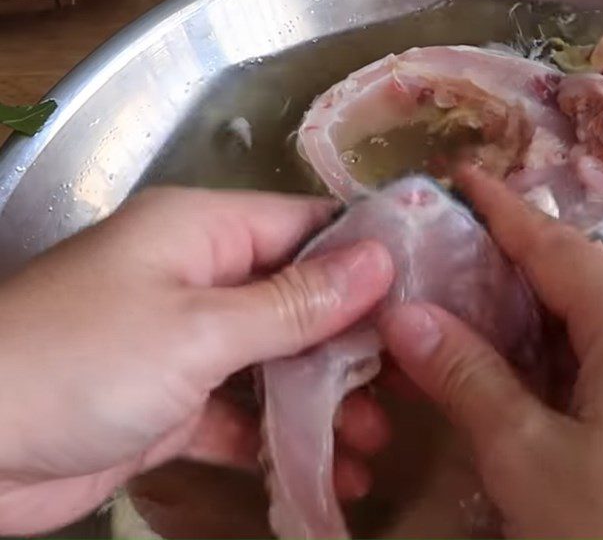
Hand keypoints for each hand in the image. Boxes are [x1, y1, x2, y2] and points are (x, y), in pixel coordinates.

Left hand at [0, 187, 393, 534]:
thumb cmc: (84, 359)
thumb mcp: (201, 327)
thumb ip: (295, 301)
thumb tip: (379, 261)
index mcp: (205, 231)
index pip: (305, 225)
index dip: (365, 255)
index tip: (425, 291)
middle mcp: (200, 275)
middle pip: (297, 296)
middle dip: (352, 341)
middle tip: (411, 382)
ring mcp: (186, 340)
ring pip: (274, 358)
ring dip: (321, 397)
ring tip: (375, 440)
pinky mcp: (171, 400)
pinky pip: (239, 410)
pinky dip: (276, 438)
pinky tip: (325, 470)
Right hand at [382, 169, 602, 538]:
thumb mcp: (526, 457)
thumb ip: (466, 375)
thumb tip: (404, 313)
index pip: (555, 247)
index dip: (502, 209)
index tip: (462, 175)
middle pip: (587, 285)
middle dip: (520, 271)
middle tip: (458, 262)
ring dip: (551, 323)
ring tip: (492, 323)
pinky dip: (586, 361)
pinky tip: (554, 388)